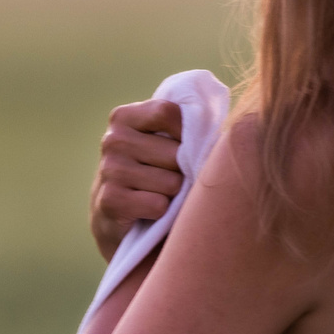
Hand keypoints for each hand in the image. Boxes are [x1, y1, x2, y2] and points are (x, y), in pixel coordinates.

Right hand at [89, 99, 183, 259]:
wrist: (117, 220)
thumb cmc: (153, 174)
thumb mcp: (161, 143)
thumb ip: (182, 127)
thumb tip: (223, 130)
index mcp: (124, 118)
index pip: (167, 112)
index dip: (188, 132)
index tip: (188, 147)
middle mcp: (113, 140)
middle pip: (175, 153)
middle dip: (182, 171)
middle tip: (168, 179)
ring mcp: (109, 170)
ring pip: (171, 182)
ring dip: (173, 195)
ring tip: (158, 195)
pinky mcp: (110, 200)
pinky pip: (158, 205)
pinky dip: (161, 213)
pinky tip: (147, 212)